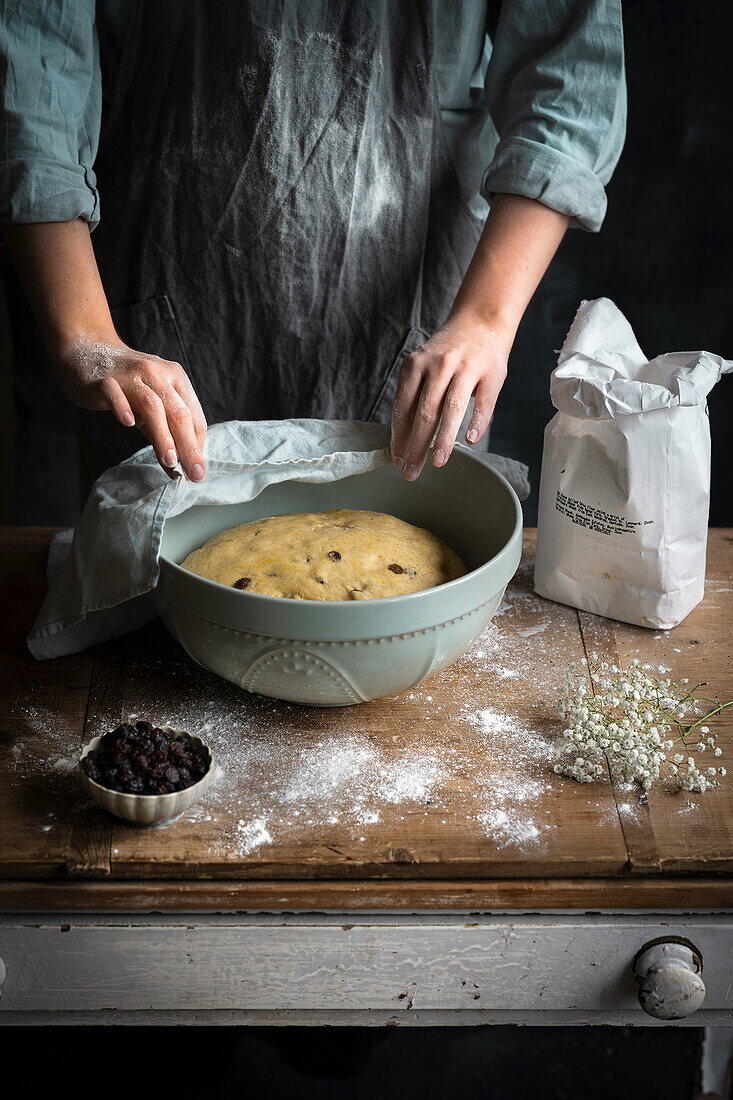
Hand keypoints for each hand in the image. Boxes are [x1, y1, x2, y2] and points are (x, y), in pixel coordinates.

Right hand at [52, 334, 206, 480]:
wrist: (87, 350)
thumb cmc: (126, 384)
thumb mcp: (150, 407)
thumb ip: (164, 434)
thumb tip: (177, 468)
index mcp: (176, 379)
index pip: (193, 417)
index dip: (197, 446)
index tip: (197, 473)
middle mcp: (158, 374)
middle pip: (179, 412)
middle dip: (188, 446)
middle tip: (194, 473)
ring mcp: (131, 374)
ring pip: (153, 405)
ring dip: (163, 434)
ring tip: (169, 460)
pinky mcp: (104, 379)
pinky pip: (115, 393)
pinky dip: (122, 407)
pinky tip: (128, 423)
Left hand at [389, 314, 509, 480]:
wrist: (480, 320)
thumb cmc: (448, 353)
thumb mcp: (424, 368)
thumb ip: (415, 397)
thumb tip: (403, 440)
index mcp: (415, 366)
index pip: (403, 409)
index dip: (399, 438)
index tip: (398, 460)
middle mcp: (438, 365)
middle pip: (424, 413)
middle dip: (416, 447)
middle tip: (411, 472)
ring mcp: (466, 368)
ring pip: (451, 409)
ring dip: (442, 439)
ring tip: (436, 462)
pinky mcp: (491, 374)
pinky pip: (483, 403)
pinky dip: (476, 422)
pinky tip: (470, 441)